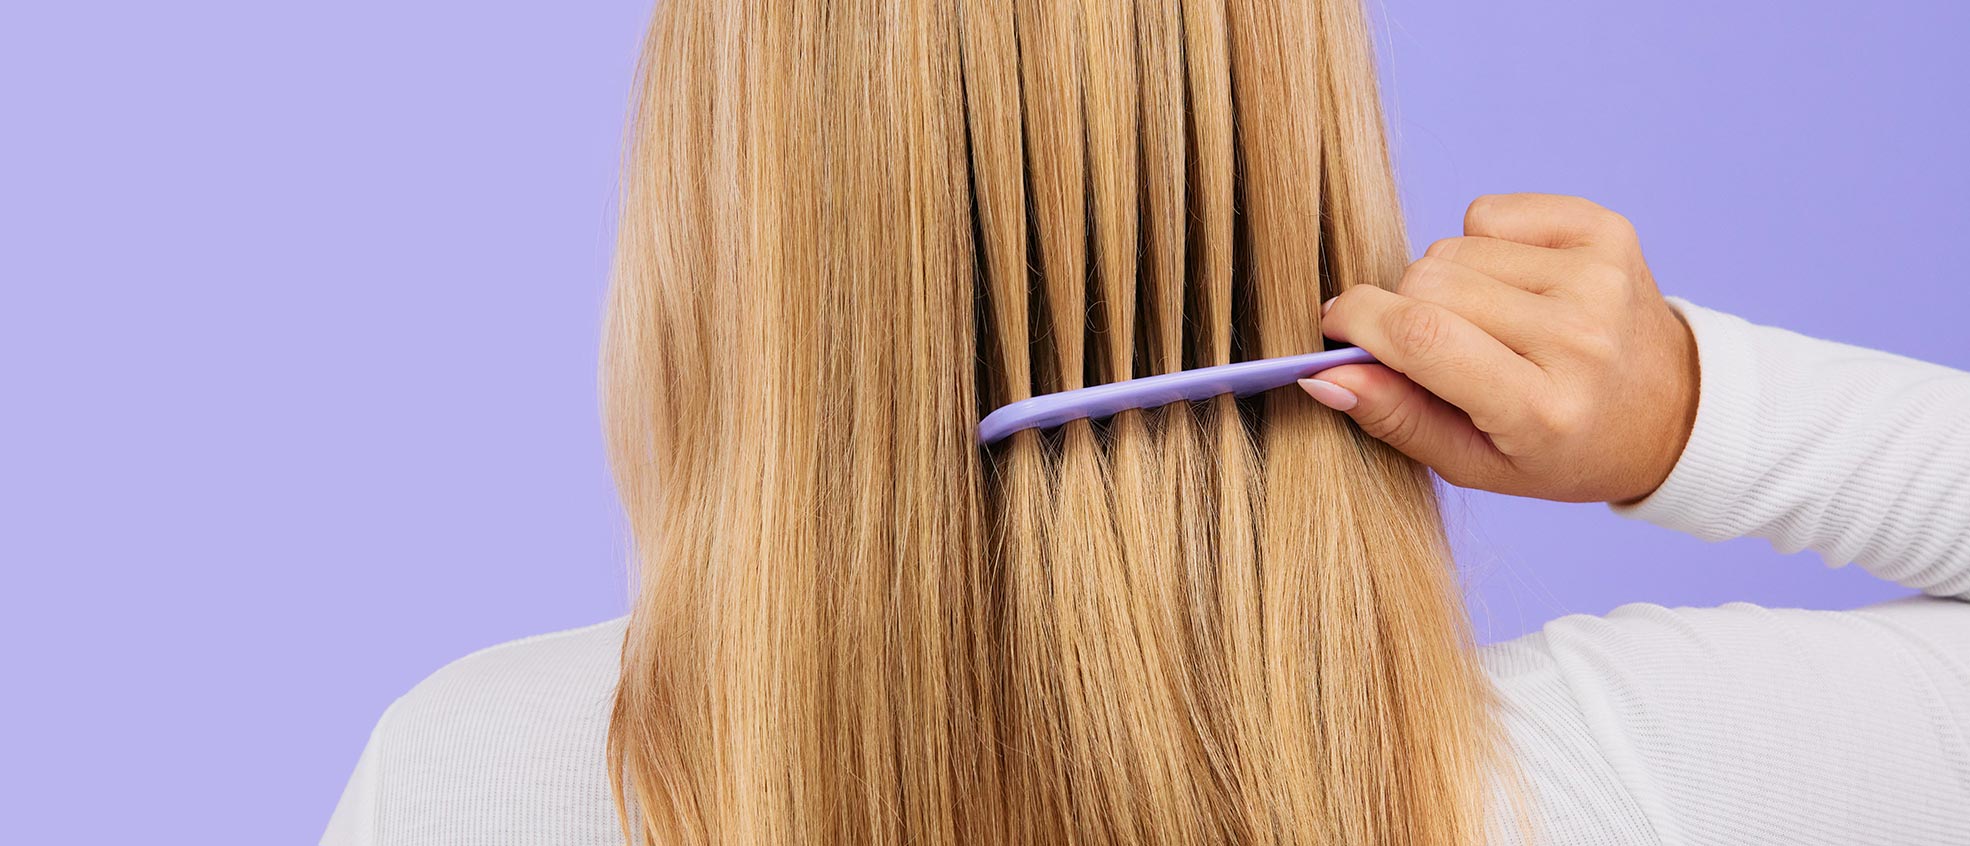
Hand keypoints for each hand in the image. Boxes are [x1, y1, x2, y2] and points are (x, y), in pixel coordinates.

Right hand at [1301, 193, 1699, 503]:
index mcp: (1544, 409)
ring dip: (1446, 282)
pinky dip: (1483, 244)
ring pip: (1451, 248)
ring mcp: (1598, 277)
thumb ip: (1395, 418)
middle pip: (1427, 283)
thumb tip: (1323, 375)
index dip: (1359, 322)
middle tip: (1430, 344)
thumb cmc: (1560, 446)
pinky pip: (1490, 212)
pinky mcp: (1605, 231)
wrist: (1668, 410)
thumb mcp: (1474, 462)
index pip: (1422, 338)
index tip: (1333, 327)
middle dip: (1402, 308)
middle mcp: (1579, 338)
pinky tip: (1515, 285)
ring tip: (1486, 321)